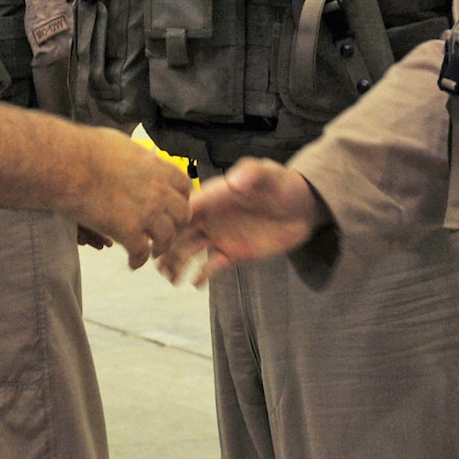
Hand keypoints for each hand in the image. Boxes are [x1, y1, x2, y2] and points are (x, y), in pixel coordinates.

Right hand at [63, 128, 188, 269]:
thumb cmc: (86, 150)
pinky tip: (132, 262)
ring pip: (167, 237)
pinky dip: (138, 260)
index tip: (173, 207)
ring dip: (161, 247)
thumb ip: (137, 157)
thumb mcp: (122, 144)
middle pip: (181, 214)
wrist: (68, 165)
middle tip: (166, 232)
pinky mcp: (127, 231)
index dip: (180, 199)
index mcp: (157, 168)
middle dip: (176, 225)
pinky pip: (141, 252)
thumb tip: (136, 157)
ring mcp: (145, 212)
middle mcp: (157, 191)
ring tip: (152, 252)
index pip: (184, 187)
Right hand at [159, 157, 323, 284]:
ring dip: (177, 264)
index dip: (170, 219)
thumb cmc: (283, 184)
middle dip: (166, 246)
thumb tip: (233, 181)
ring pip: (190, 251)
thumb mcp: (269, 174)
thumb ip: (251, 173)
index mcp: (214, 196)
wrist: (304, 207)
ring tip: (171, 279)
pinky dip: (202, 275)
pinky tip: (195, 284)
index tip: (158, 232)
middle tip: (155, 262)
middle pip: (181, 232)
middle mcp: (212, 216)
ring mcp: (220, 235)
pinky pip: (212, 266)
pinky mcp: (233, 253)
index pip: (185, 207)